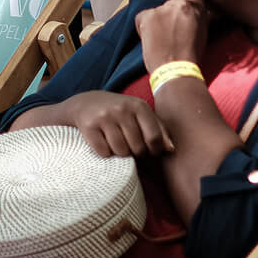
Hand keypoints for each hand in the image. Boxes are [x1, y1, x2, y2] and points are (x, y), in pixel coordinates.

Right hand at [55, 90, 173, 157]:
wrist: (86, 103)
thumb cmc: (120, 111)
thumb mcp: (140, 113)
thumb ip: (158, 128)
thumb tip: (170, 149)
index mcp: (139, 106)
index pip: (154, 136)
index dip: (155, 150)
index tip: (151, 152)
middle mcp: (122, 109)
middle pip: (137, 147)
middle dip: (137, 153)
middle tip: (132, 149)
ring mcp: (105, 117)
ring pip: (120, 151)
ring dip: (121, 154)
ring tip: (119, 146)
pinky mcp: (89, 127)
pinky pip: (103, 152)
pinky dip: (105, 153)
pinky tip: (105, 145)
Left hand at [134, 0, 210, 71]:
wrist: (177, 69)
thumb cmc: (190, 56)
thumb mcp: (202, 33)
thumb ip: (196, 18)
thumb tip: (190, 15)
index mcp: (197, 8)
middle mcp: (180, 4)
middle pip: (170, 6)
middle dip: (168, 19)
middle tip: (170, 38)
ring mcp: (163, 9)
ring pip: (156, 14)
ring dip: (156, 25)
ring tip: (162, 42)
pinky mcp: (148, 16)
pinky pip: (142, 19)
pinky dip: (143, 28)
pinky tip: (150, 40)